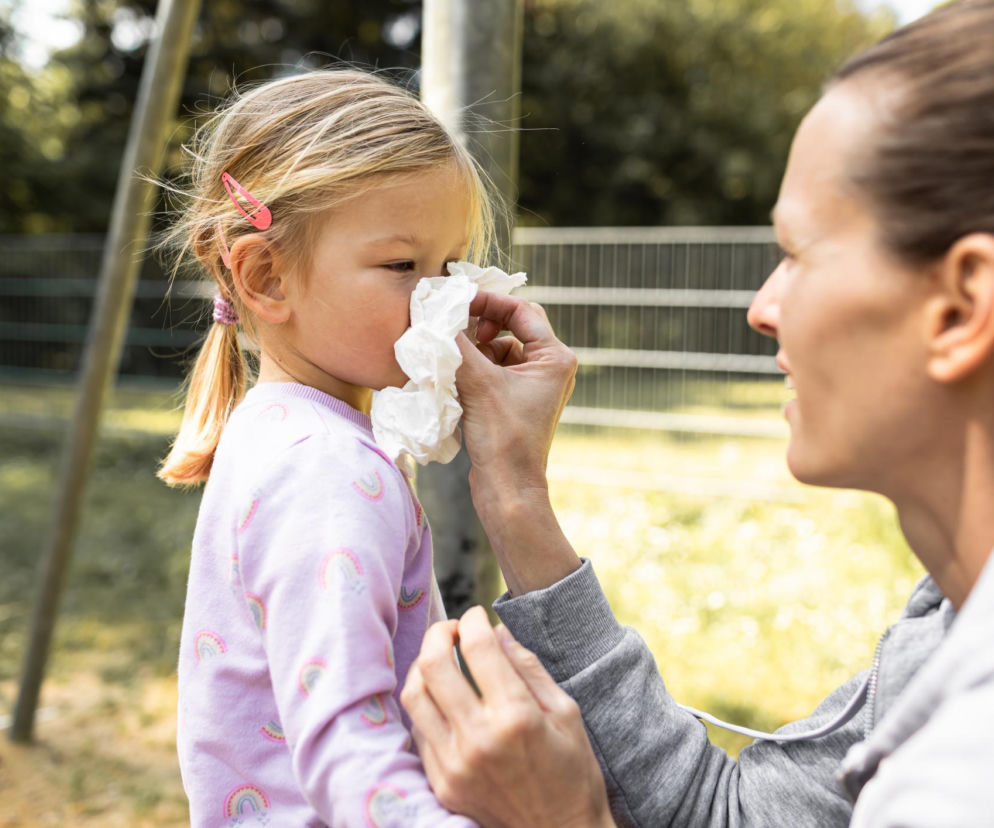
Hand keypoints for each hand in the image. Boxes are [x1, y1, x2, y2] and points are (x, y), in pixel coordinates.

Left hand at [401, 607, 613, 827]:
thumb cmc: (573, 772)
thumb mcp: (566, 713)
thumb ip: (528, 667)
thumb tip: (498, 632)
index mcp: (516, 717)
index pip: (477, 647)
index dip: (473, 620)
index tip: (478, 615)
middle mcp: (478, 739)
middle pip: (433, 664)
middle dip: (439, 632)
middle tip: (453, 628)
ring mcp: (453, 764)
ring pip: (414, 696)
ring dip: (423, 666)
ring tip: (441, 658)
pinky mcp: (441, 783)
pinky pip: (419, 730)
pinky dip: (427, 704)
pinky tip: (445, 697)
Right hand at [456, 292, 577, 494]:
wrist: (508, 489)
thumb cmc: (502, 437)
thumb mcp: (477, 382)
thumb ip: (457, 343)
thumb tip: (436, 312)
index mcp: (556, 358)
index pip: (521, 310)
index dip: (488, 301)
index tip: (457, 301)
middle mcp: (551, 368)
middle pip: (513, 326)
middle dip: (481, 324)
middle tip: (453, 326)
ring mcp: (534, 385)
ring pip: (501, 348)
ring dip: (475, 347)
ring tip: (451, 355)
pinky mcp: (517, 401)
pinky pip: (495, 370)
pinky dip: (474, 367)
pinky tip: (454, 376)